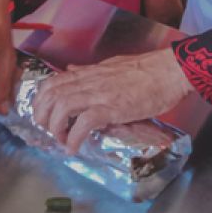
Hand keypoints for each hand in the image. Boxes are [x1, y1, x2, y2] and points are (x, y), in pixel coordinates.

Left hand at [34, 49, 193, 153]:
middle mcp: (90, 82)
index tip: (41, 113)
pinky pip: (84, 123)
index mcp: (90, 72)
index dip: (40, 99)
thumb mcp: (112, 65)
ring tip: (59, 140)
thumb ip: (90, 71)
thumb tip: (72, 70)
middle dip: (42, 115)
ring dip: (55, 127)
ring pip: (63, 107)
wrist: (171, 71)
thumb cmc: (148, 70)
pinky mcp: (113, 108)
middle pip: (52, 95)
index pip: (54, 81)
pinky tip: (73, 147)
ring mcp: (100, 94)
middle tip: (46, 131)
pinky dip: (74, 137)